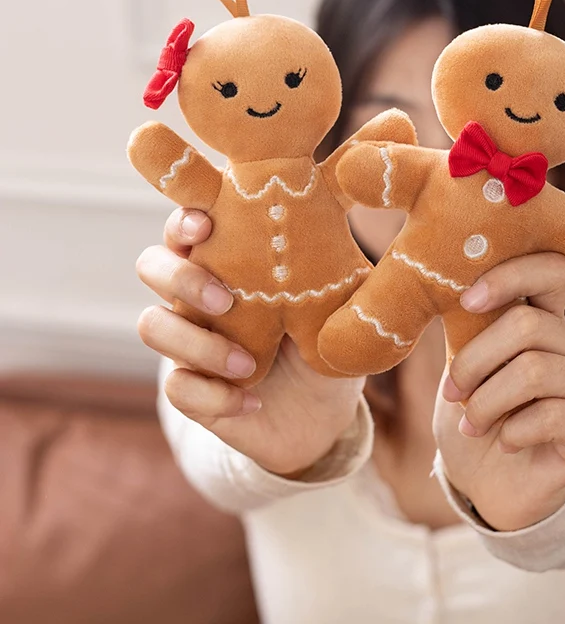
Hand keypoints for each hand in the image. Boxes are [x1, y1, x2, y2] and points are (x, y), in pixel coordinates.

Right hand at [136, 208, 364, 476]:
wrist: (325, 410)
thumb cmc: (326, 338)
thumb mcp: (339, 299)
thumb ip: (335, 262)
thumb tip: (351, 216)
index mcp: (231, 260)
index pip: (188, 226)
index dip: (185, 221)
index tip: (206, 225)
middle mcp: (198, 294)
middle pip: (151, 265)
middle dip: (181, 278)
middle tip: (227, 300)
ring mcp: (188, 339)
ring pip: (152, 326)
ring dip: (199, 344)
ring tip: (248, 364)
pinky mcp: (189, 387)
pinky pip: (176, 387)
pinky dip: (214, 397)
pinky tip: (252, 402)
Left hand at [433, 253, 564, 530]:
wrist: (486, 488)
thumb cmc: (473, 421)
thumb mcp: (461, 369)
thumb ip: (466, 329)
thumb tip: (448, 283)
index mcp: (540, 322)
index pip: (549, 271)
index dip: (510, 276)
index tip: (466, 300)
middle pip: (528, 326)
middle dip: (476, 361)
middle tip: (455, 393)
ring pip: (534, 372)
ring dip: (488, 403)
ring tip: (473, 425)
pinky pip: (552, 416)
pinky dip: (513, 432)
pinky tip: (507, 443)